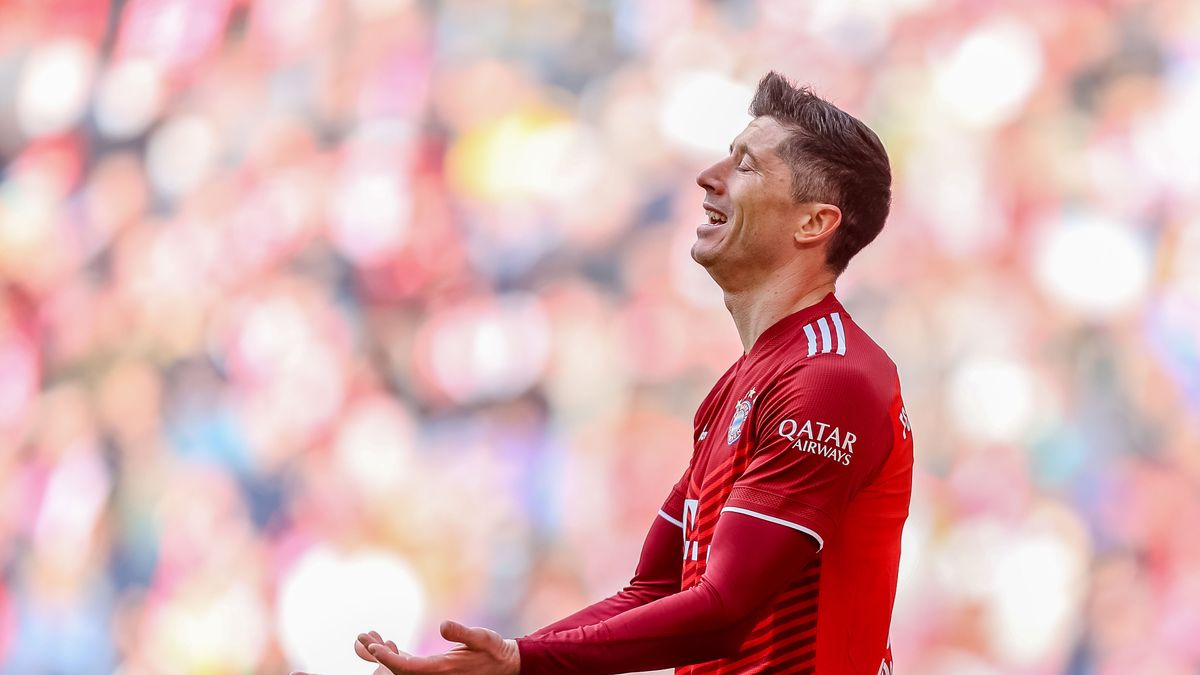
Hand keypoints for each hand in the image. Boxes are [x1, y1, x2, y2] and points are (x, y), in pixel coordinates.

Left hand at [355, 620, 519, 674]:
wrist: (504, 664)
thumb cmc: (494, 650)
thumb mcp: (483, 638)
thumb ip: (462, 633)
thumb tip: (442, 626)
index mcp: (442, 669)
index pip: (407, 667)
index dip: (387, 659)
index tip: (372, 646)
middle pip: (397, 671)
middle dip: (377, 656)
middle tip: (361, 637)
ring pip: (400, 669)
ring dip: (382, 654)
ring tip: (367, 636)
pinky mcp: (433, 670)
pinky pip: (407, 666)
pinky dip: (394, 655)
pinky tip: (387, 642)